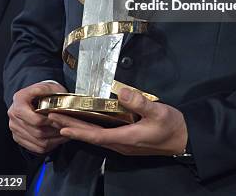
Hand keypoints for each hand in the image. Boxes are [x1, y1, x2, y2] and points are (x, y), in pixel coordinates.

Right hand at [8, 81, 69, 154]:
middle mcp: (13, 116)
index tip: (62, 120)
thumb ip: (49, 90)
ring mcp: (15, 128)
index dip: (51, 122)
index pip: (36, 120)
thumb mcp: (48, 85)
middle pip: (37, 132)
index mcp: (19, 101)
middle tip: (68, 129)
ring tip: (65, 134)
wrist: (34, 97)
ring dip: (54, 140)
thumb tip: (53, 97)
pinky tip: (58, 139)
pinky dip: (49, 145)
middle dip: (55, 132)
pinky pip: (35, 147)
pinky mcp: (18, 137)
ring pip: (38, 142)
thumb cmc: (43, 91)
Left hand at [50, 88, 187, 156]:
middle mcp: (121, 144)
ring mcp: (123, 143)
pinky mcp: (127, 140)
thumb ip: (139, 102)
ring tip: (62, 120)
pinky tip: (85, 123)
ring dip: (78, 129)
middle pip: (91, 137)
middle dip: (71, 128)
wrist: (184, 140)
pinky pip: (103, 135)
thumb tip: (120, 91)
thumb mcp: (159, 111)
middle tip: (51, 119)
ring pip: (96, 137)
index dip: (78, 131)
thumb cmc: (172, 126)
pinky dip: (90, 129)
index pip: (96, 136)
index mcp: (126, 138)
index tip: (61, 125)